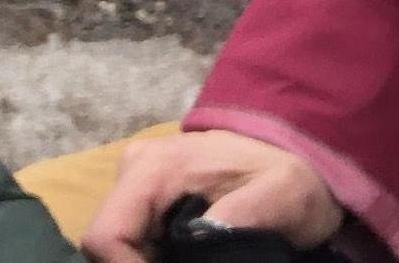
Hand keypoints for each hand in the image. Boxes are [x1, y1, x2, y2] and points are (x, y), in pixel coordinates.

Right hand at [82, 130, 343, 261]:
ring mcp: (139, 182)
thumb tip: (195, 250)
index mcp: (154, 169)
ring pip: (118, 245)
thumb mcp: (280, 199)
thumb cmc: (288, 174)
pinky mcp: (148, 197)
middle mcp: (134, 170)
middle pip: (106, 245)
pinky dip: (151, 259)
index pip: (106, 234)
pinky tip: (184, 262)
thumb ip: (237, 223)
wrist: (293, 147)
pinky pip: (134, 240)